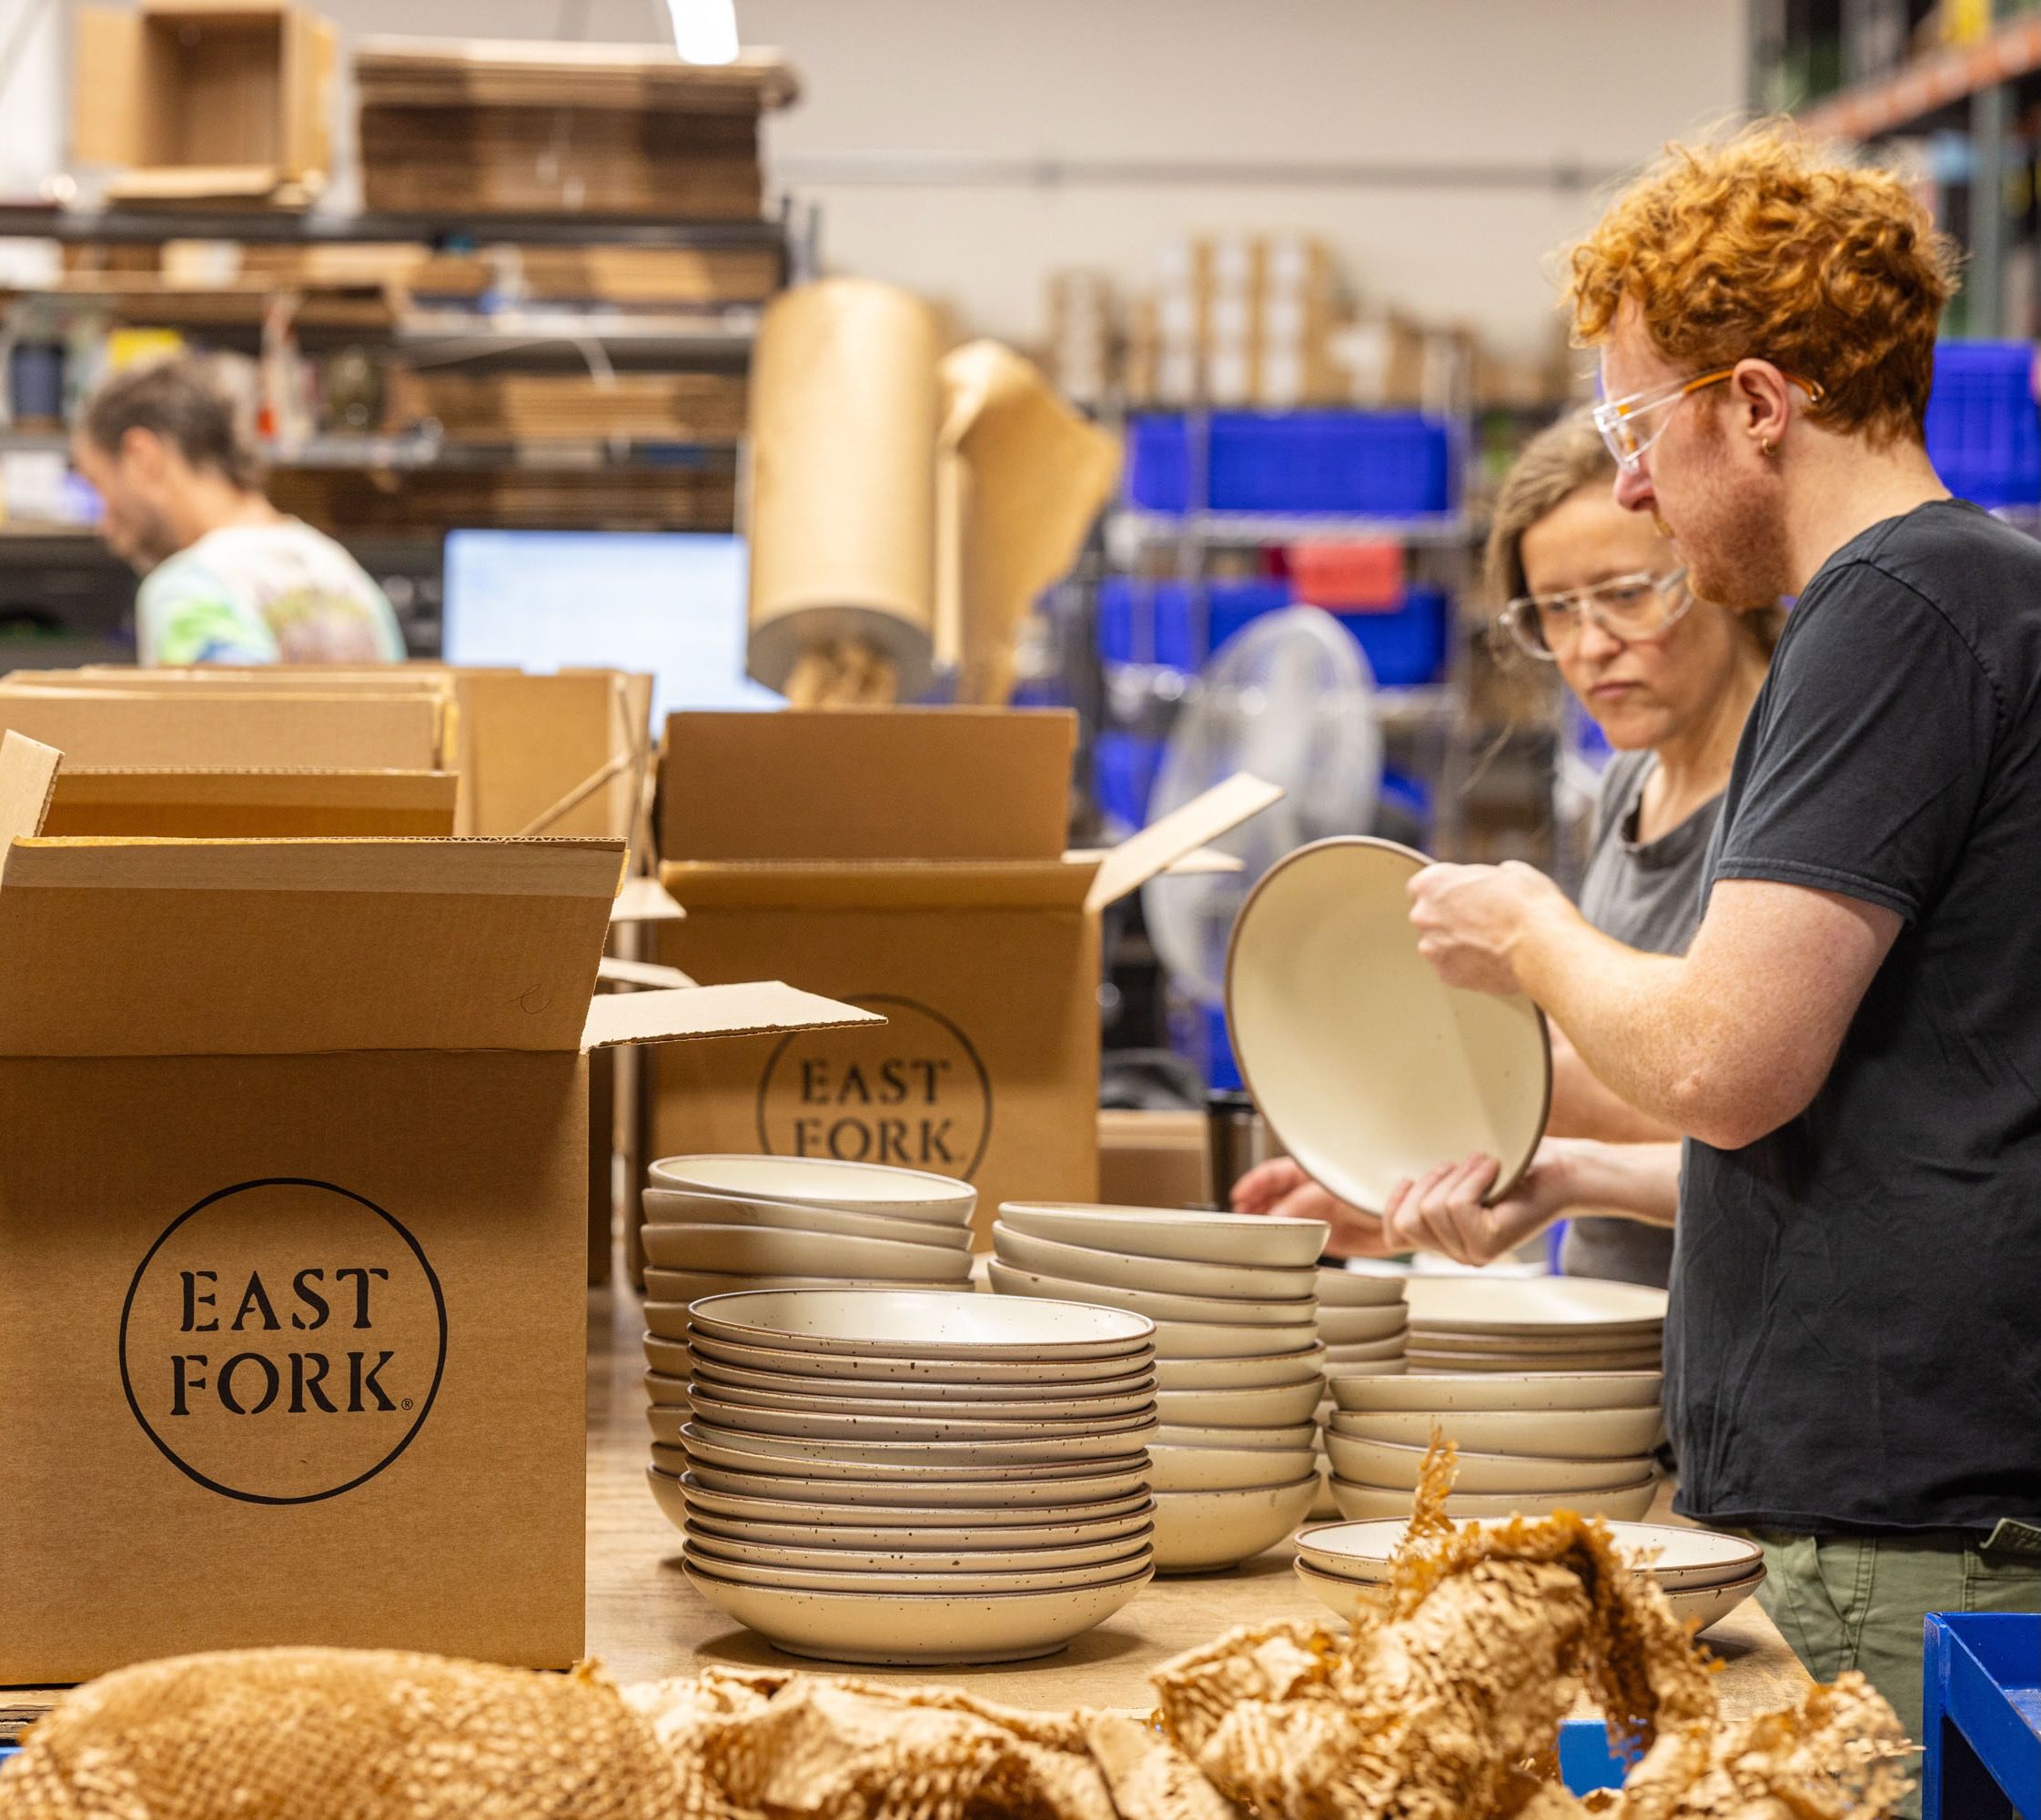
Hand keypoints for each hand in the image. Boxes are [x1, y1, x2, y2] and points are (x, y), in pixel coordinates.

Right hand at [1229, 1157, 1404, 1259]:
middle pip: (1274, 1195)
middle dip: (1255, 1204)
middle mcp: (1312, 1191)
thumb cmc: (1373, 1191)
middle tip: (1239, 1217)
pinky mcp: (1325, 1236)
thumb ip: (1301, 1203)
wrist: (1401, 1218)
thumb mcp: (1331, 1191)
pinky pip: (1297, 1237)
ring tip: (1251, 1231)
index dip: (1255, 1183)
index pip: (1275, 1174)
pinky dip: (1283, 1240)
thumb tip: (1274, 1215)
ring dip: (1267, 1222)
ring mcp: (1317, 1213)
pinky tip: (1274, 1245)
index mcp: (1312, 1171)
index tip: (1238, 1196)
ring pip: (1282, 1216)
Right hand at [1379, 1143, 1576, 1267]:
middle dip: (1428, 1183)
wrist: (1562, 1171)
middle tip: (1458, 1165)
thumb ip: (1430, 1185)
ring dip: (1455, 1175)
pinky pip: (1457, 1205)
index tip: (1408, 1177)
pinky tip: (1492, 1169)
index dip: (1391, 1205)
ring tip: (1482, 1164)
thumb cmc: (1516, 1167)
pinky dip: (1472, 1177)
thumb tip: (1388, 1176)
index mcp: (1447, 1240)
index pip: (1395, 1237)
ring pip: (1432, 1210)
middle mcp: (1459, 1254)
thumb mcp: (1460, 1175)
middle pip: (1408, 1221)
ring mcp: (1474, 1253)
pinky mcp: (1490, 1244)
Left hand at [1407, 860, 1569, 995]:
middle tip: (1482, 920)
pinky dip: (1469, 966)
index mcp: (1432, 883)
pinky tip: (1493, 960)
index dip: (1444, 892)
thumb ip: (1488, 877)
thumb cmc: (1528, 905)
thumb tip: (1495, 881)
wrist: (1542, 946)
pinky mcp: (1448, 976)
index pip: (1422, 887)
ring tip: (1492, 942)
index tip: (1460, 897)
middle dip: (1450, 919)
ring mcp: (1433, 949)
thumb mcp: (1511, 872)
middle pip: (1429, 917)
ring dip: (1457, 944)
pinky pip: (1454, 968)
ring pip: (1439, 945)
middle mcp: (1424, 916)